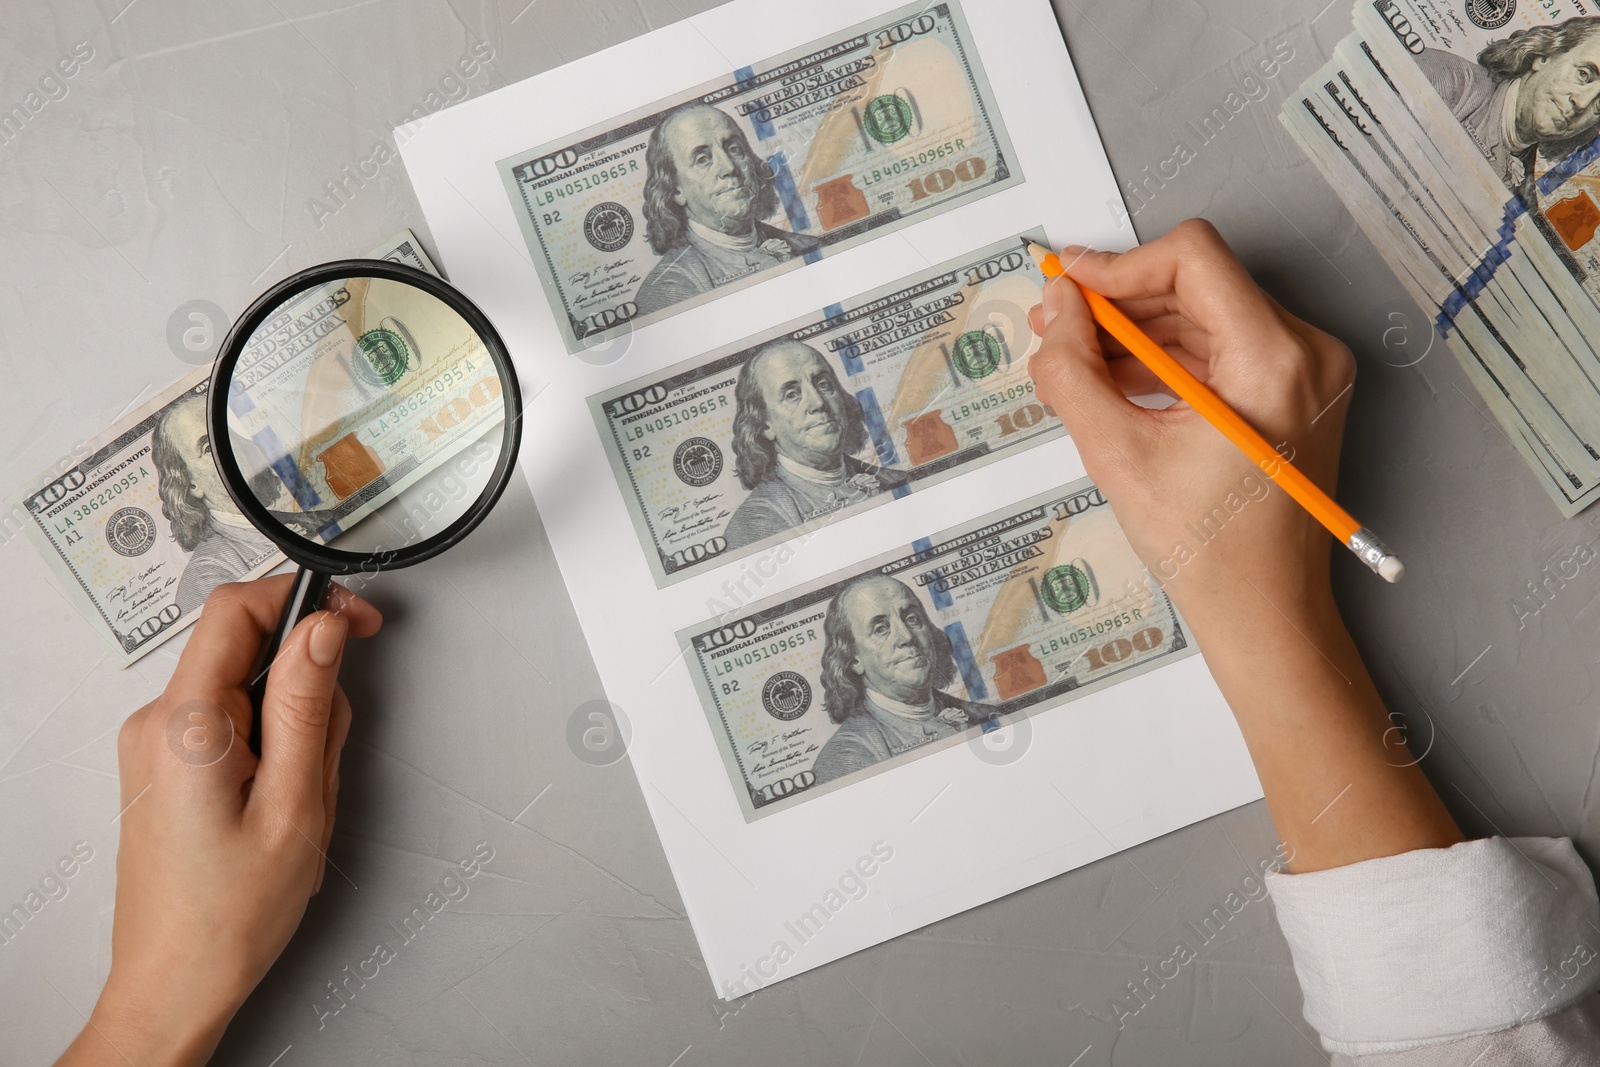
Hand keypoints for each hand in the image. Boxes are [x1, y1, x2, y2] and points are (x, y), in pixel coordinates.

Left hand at [56, 576, 381, 1066]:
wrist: (174, 984)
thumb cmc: (229, 915)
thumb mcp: (295, 805)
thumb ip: (309, 705)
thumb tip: (323, 628)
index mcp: (185, 724)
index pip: (239, 609)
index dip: (307, 598)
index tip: (358, 621)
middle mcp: (157, 723)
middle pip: (248, 650)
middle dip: (308, 685)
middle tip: (327, 755)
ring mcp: (155, 745)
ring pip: (247, 690)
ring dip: (292, 726)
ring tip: (300, 798)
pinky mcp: (165, 765)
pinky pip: (231, 723)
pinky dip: (271, 747)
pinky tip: (279, 802)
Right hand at [1029, 220, 1458, 871]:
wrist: (1266, 613)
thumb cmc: (1209, 552)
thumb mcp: (1118, 455)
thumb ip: (1075, 372)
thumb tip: (1057, 309)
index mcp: (1273, 360)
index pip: (1191, 258)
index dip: (1118, 265)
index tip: (1067, 285)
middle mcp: (1304, 352)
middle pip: (1197, 283)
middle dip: (1120, 301)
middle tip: (1058, 327)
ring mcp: (1306, 372)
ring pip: (1205, 312)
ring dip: (1137, 330)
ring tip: (1078, 363)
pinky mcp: (1294, 392)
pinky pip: (1221, 347)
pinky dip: (1166, 357)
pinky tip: (1118, 384)